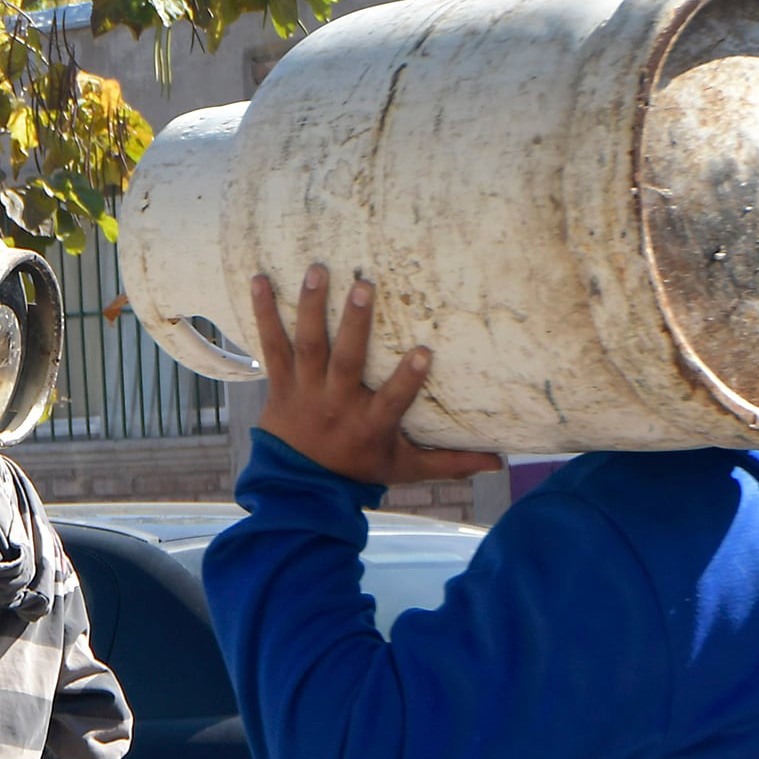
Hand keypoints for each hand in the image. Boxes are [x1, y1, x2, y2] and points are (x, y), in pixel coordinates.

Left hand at [251, 266, 501, 485]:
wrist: (297, 488)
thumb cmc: (358, 471)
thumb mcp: (405, 469)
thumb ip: (450, 462)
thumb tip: (499, 462)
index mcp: (370, 424)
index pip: (393, 400)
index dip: (407, 378)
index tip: (423, 351)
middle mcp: (336, 404)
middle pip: (346, 362)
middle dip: (355, 324)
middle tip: (364, 285)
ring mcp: (305, 391)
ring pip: (308, 346)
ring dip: (312, 307)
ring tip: (318, 270)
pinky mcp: (280, 384)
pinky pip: (271, 346)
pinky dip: (263, 314)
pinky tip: (258, 280)